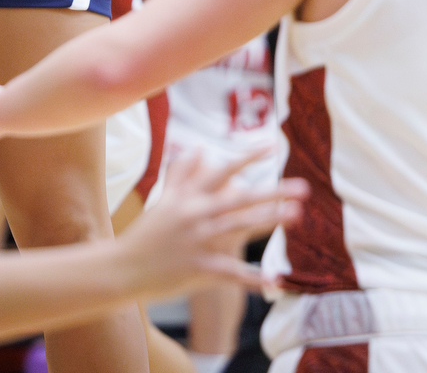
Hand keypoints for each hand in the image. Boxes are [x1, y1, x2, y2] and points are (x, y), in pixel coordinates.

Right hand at [117, 154, 307, 298]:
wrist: (123, 267)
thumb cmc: (147, 233)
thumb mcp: (163, 199)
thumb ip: (182, 173)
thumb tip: (200, 148)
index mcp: (188, 197)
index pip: (222, 171)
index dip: (247, 158)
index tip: (271, 146)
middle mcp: (196, 215)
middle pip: (239, 199)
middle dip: (272, 192)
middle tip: (303, 188)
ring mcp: (199, 242)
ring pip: (239, 228)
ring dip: (269, 222)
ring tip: (295, 215)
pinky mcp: (199, 269)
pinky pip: (232, 273)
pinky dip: (253, 278)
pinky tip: (275, 279)